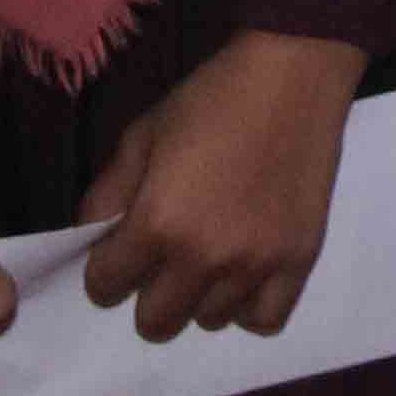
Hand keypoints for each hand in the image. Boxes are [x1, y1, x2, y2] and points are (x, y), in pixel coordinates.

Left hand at [75, 29, 366, 341]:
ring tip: (212, 253)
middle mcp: (204, 256)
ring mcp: (256, 263)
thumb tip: (96, 242)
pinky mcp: (299, 260)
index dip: (106, 266)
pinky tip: (245, 273)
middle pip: (154, 322)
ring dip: (200, 294)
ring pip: (208, 321)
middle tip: (165, 255)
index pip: (104, 287)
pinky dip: (248, 305)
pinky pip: (263, 320)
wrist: (294, 72)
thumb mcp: (142, 135)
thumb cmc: (211, 99)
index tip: (122, 247)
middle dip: (147, 291)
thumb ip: (107, 196)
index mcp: (156, 223)